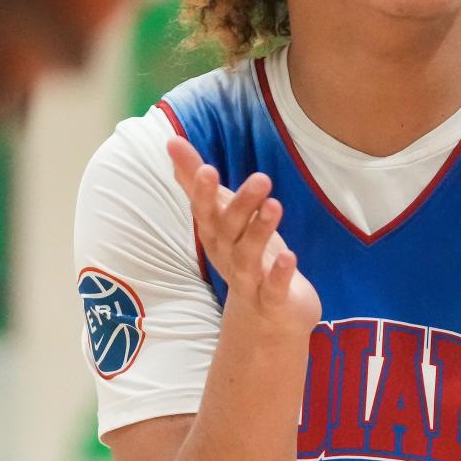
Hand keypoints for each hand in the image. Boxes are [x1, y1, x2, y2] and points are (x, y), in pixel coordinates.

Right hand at [167, 137, 321, 338]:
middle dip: (243, 205)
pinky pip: (273, 287)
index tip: (206, 168)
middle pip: (230, 230)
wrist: (265, 318)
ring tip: (275, 205)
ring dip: (261, 232)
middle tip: (262, 178)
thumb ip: (196, 180)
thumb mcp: (221, 216)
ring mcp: (249, 280)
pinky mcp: (272, 299)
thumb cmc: (242, 255)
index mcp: (216, 234)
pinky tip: (289, 256)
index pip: (205, 211)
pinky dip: (279, 274)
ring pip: (249, 256)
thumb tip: (171, 141)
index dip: (203, 192)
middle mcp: (227, 255)